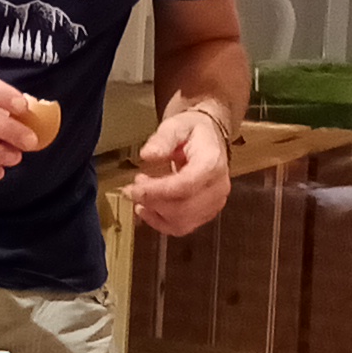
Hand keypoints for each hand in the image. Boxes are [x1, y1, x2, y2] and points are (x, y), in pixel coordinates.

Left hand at [128, 100, 232, 236]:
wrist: (211, 139)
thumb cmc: (194, 131)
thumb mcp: (177, 125)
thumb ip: (163, 139)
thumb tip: (148, 155)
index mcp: (212, 163)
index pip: (185, 186)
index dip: (157, 192)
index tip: (134, 188)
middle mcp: (218, 187)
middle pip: (182, 208)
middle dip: (152, 202)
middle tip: (133, 189)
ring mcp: (214, 203)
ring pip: (181, 222)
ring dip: (155, 213)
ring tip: (140, 196)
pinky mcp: (207, 213)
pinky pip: (183, 227)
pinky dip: (161, 222)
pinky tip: (148, 209)